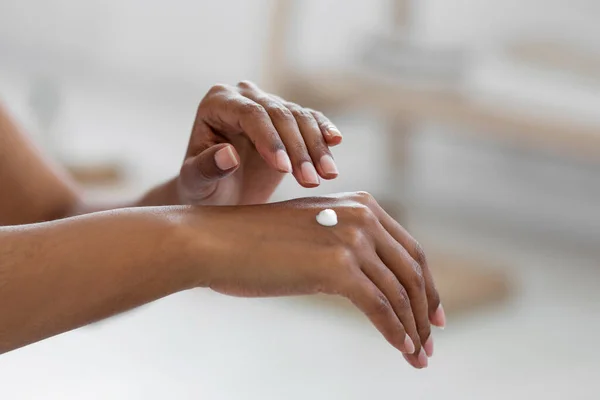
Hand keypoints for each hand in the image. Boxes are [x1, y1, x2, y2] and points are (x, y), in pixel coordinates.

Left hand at [176, 81, 342, 205]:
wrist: (218, 195)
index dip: (270, 140)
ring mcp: (268, 105)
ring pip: (300, 118)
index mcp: (217, 103)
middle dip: (298, 149)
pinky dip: (324, 132)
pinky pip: (311, 121)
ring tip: (327, 175)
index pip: (251, 114)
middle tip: (311, 181)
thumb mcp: (196, 183)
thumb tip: (228, 155)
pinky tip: (335, 143)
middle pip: (279, 115)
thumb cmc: (201, 187)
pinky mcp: (288, 120)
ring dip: (316, 148)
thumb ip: (207, 168)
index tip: (283, 169)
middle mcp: (244, 96)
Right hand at [186, 192, 444, 368]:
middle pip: (412, 272)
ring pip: (399, 294)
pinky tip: (403, 350)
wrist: (214, 240)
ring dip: (413, 330)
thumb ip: (343, 243)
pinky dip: (396, 332)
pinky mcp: (338, 266)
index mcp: (360, 203)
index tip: (432, 314)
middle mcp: (362, 215)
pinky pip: (380, 307)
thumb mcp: (312, 231)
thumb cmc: (254, 242)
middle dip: (424, 311)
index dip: (426, 285)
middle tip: (430, 342)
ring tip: (419, 357)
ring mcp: (351, 239)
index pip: (410, 250)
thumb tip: (370, 279)